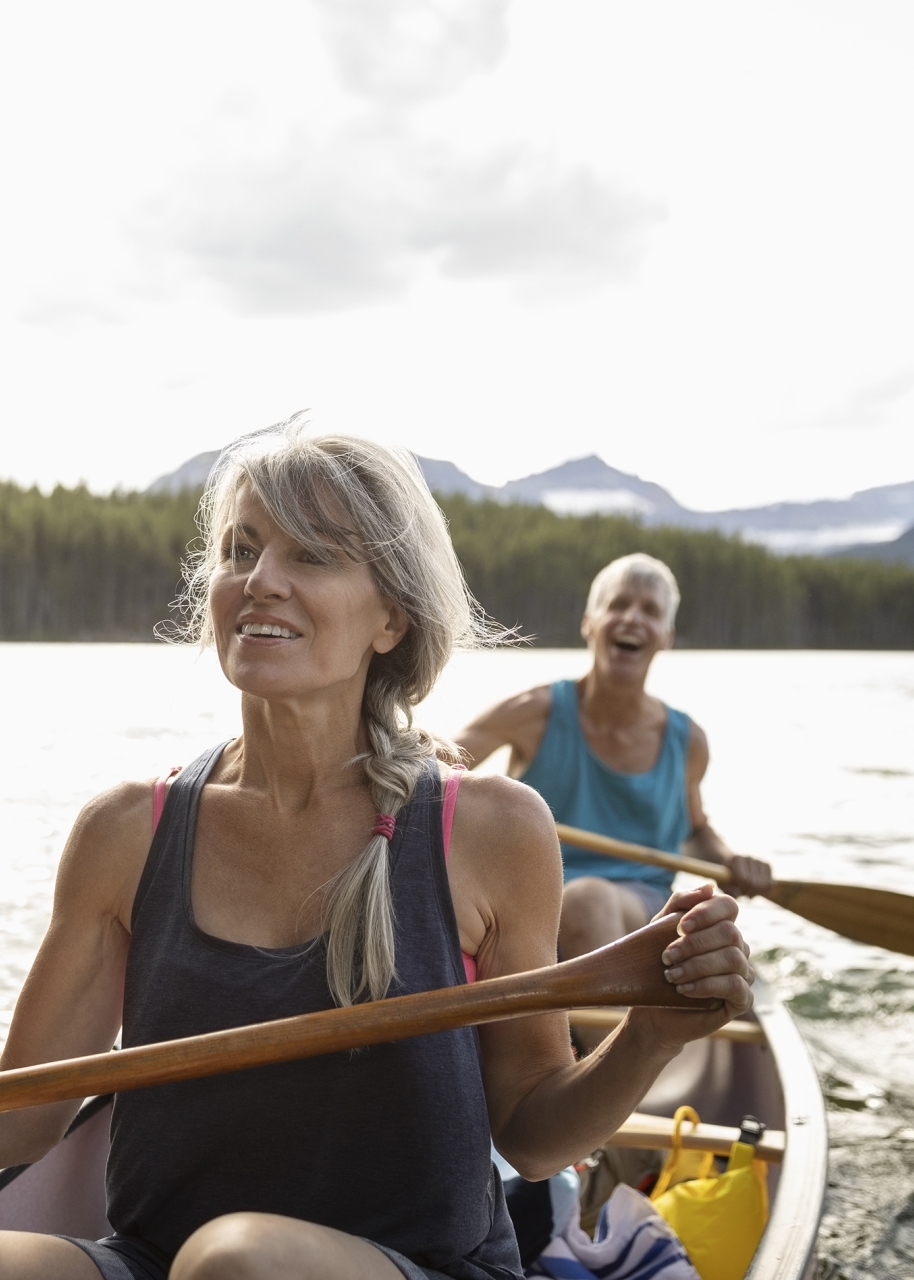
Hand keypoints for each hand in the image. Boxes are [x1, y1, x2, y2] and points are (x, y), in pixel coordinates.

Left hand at [628, 884, 754, 1050]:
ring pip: (732, 958)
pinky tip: (683, 990)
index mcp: (720, 925)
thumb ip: (681, 903)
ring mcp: (743, 973)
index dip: (707, 912)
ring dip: (697, 966)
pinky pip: (735, 986)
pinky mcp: (742, 999)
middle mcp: (737, 947)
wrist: (652, 1009)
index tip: (681, 927)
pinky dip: (706, 985)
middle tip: (666, 956)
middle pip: (729, 932)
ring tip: (671, 975)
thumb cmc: (658, 965)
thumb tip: (710, 887)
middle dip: (694, 943)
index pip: (728, 906)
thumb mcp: (660, 929)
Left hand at [724, 854, 772, 897]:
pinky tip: (758, 890)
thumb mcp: (724, 884)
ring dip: (758, 892)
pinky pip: (771, 884)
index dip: (743, 889)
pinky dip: (765, 890)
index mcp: (736, 860)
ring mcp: (759, 860)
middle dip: (751, 892)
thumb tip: (738, 894)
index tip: (740, 892)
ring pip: (765, 884)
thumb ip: (729, 890)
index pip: (745, 879)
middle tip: (746, 894)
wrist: (733, 865)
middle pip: (755, 883)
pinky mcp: (767, 864)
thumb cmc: (727, 877)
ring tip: (750, 891)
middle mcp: (748, 857)